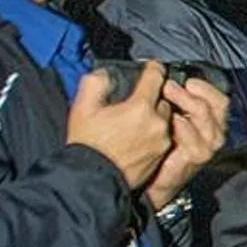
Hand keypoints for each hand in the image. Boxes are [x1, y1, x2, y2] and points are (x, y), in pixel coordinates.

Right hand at [67, 62, 172, 189]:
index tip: (151, 66)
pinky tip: (136, 138)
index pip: (155, 77)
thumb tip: (105, 73)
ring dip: (153, 117)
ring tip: (132, 123)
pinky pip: (163, 137)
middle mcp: (157, 122)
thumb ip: (95, 82)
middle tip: (133, 103)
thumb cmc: (87, 145)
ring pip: (164, 119)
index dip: (152, 68)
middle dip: (150, 98)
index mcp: (140, 107)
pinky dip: (153, 134)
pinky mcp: (161, 156)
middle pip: (161, 100)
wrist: (92, 180)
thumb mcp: (82, 108)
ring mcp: (161, 141)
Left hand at [145, 76, 230, 208]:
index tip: (186, 80)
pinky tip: (170, 120)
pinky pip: (195, 138)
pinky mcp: (198, 157)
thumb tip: (163, 78)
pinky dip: (183, 127)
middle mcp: (215, 131)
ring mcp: (209, 145)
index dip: (205, 87)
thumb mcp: (171, 118)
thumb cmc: (163, 146)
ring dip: (186, 103)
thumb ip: (175, 100)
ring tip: (166, 96)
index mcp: (211, 120)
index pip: (219, 98)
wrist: (156, 178)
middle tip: (169, 86)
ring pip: (205, 117)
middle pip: (217, 105)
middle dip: (192, 93)